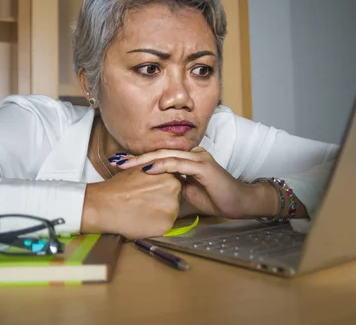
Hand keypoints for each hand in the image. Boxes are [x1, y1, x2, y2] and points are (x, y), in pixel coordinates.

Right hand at [81, 165, 182, 239]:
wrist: (106, 204)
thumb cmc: (120, 185)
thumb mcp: (141, 168)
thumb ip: (156, 167)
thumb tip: (163, 167)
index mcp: (170, 176)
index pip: (174, 184)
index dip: (161, 188)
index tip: (148, 191)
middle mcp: (176, 192)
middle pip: (175, 197)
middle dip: (163, 199)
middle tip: (145, 199)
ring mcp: (172, 209)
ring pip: (170, 212)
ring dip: (160, 212)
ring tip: (142, 209)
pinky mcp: (166, 225)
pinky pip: (164, 225)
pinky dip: (155, 224)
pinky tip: (142, 218)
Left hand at [116, 147, 277, 218]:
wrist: (238, 203)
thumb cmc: (215, 198)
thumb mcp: (187, 193)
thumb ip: (172, 187)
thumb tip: (153, 191)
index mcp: (188, 158)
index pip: (160, 156)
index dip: (140, 160)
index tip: (121, 165)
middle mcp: (192, 154)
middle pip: (159, 153)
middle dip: (136, 158)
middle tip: (117, 162)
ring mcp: (198, 158)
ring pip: (166, 155)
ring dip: (144, 160)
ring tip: (127, 165)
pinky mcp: (203, 166)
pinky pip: (178, 164)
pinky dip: (162, 166)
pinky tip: (148, 169)